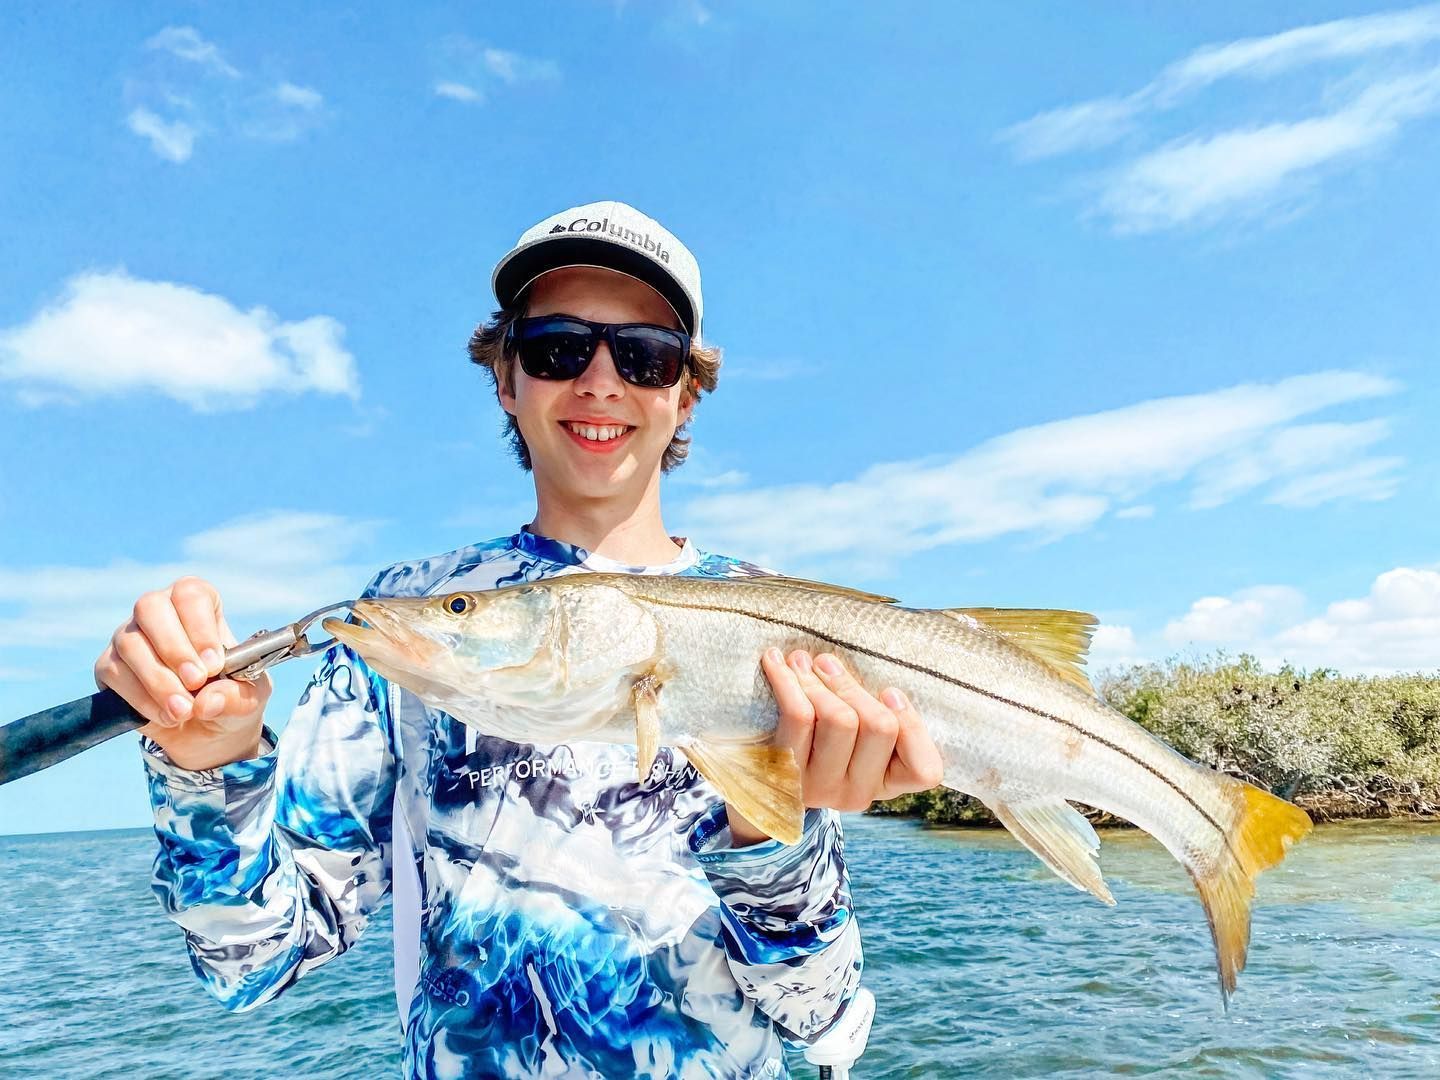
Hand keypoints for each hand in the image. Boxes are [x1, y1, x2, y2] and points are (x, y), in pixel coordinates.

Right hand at [94, 576, 270, 770]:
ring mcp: (130, 637)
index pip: (191, 594)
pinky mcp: (109, 666)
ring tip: (184, 710)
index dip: (200, 628)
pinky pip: (113, 672)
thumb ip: (235, 696)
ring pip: (129, 642)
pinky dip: (141, 698)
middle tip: (196, 682)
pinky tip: (165, 715)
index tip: (214, 665)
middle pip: (150, 606)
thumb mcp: (250, 699)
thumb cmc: (231, 697)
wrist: (207, 731)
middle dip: (174, 648)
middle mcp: (160, 612)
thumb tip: (206, 702)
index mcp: (199, 605)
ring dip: (158, 680)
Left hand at [725, 648, 944, 844]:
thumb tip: (858, 665)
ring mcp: (822, 788)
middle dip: (853, 685)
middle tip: (827, 662)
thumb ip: (871, 713)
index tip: (890, 691)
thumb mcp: (853, 739)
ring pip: (840, 719)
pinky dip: (787, 680)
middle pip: (879, 726)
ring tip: (802, 662)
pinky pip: (797, 715)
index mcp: (886, 783)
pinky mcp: (787, 773)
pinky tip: (776, 662)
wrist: (755, 783)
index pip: (925, 771)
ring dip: (819, 680)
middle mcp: (858, 794)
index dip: (913, 725)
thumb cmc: (815, 744)